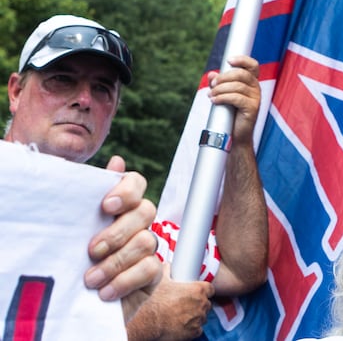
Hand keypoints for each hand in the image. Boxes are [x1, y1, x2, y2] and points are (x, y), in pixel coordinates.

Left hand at [84, 155, 161, 321]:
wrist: (77, 297)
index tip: (105, 206)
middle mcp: (138, 221)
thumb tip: (116, 161)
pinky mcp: (151, 272)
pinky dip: (125, 281)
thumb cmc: (75, 254)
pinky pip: (150, 269)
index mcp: (119, 204)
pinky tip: (105, 292)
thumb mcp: (74, 224)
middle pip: (146, 211)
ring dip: (116, 262)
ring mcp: (147, 246)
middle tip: (91, 250)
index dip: (126, 191)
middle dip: (117, 233)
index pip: (136, 183)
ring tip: (91, 279)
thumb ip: (89, 194)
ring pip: (147, 241)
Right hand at [127, 263, 215, 340]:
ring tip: (182, 315)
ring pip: (202, 317)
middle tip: (186, 304)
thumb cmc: (155, 301)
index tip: (198, 291)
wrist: (147, 322)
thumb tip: (167, 265)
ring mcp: (199, 319)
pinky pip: (197, 329)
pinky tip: (182, 325)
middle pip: (206, 303)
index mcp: (198, 290)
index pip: (210, 288)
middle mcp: (201, 304)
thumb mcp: (161, 281)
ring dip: (195, 316)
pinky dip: (192, 328)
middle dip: (199, 303)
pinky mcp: (194, 332)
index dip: (204, 290)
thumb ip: (167, 270)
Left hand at [206, 55, 260, 144]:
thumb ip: (218, 83)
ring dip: (220, 89)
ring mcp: (256, 98)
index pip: (252, 65)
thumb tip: (211, 74)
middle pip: (241, 74)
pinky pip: (237, 98)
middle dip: (224, 77)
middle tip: (212, 84)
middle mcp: (256, 88)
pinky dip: (223, 98)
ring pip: (237, 86)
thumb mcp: (223, 95)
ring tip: (211, 95)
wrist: (236, 135)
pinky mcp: (252, 108)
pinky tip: (214, 101)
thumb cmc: (230, 113)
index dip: (242, 60)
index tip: (228, 61)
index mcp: (251, 82)